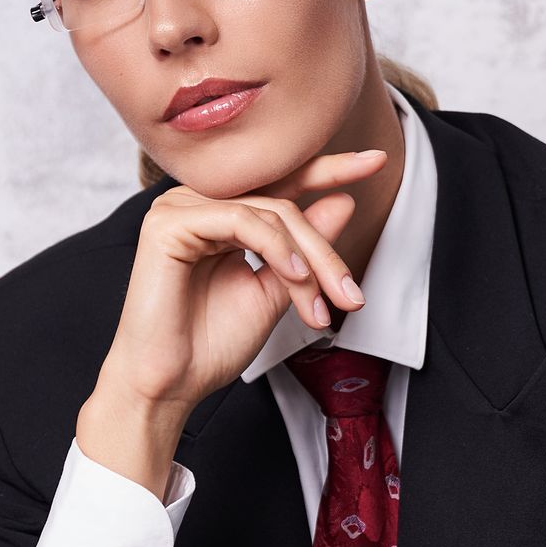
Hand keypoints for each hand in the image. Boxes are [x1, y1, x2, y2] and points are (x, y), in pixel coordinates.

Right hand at [87, 148, 387, 446]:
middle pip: (282, 203)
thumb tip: (344, 200)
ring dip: (307, 259)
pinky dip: (276, 247)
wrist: (170, 386)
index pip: (280, 185)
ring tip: (322, 302)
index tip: (377, 160)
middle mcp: (197, 204)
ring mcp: (179, 208)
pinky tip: (294, 275)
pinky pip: (241, 220)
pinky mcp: (168, 223)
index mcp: (219, 216)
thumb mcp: (276, 291)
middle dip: (325, 250)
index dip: (329, 171)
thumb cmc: (210, 345)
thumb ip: (305, 250)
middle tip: (351, 295)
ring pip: (268, 212)